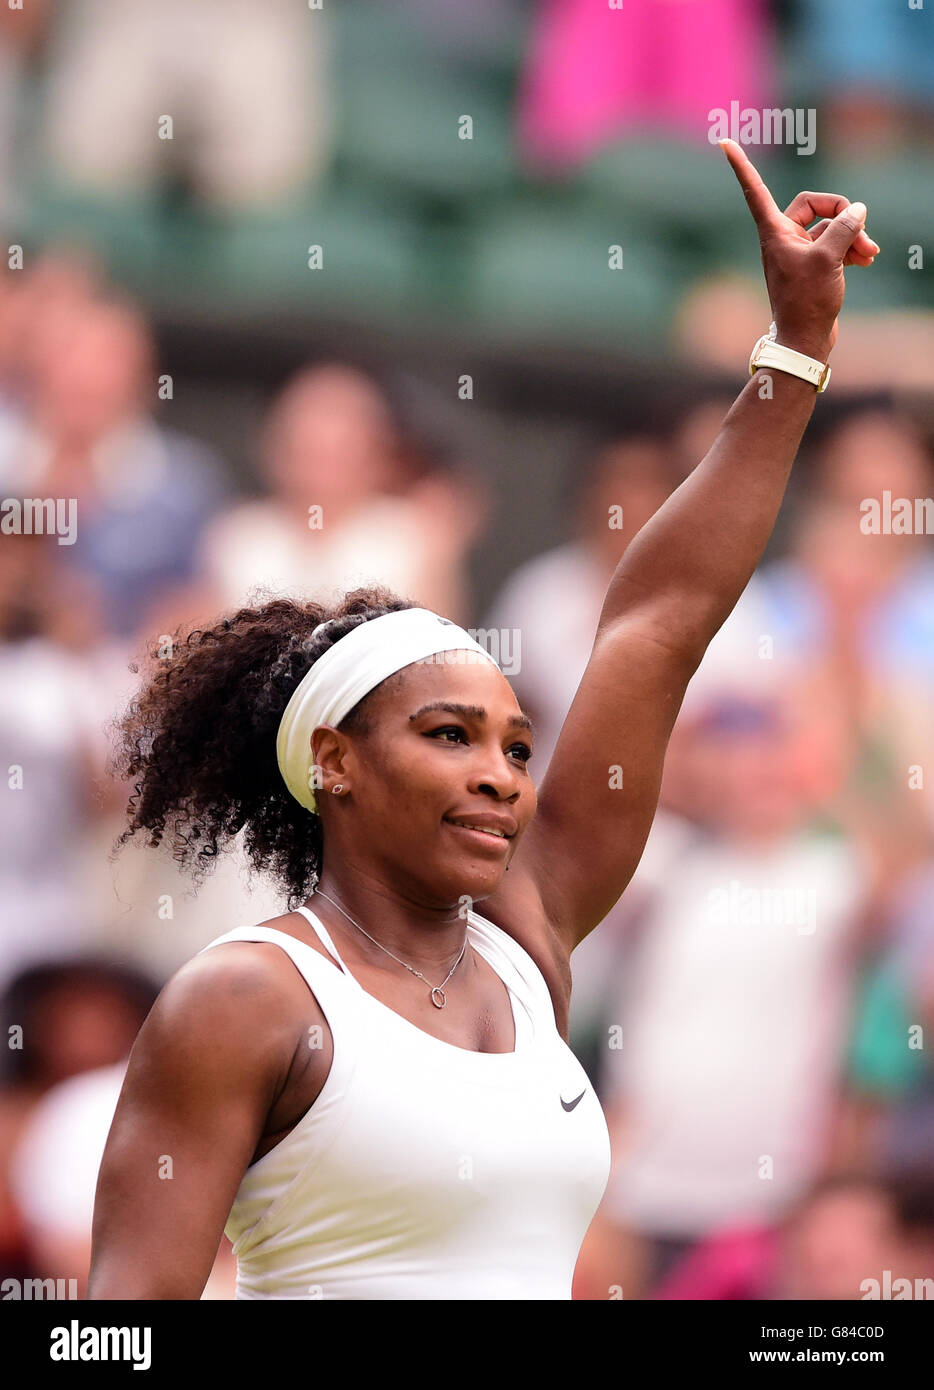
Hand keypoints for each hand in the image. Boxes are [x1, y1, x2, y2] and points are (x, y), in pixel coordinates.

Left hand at [720, 138, 878, 358]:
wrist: (806, 339)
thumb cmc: (808, 301)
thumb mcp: (830, 258)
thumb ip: (845, 227)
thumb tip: (857, 209)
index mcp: (774, 232)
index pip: (755, 189)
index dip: (741, 166)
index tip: (723, 143)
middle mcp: (783, 238)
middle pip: (816, 206)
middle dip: (844, 216)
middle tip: (864, 235)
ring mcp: (798, 251)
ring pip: (831, 228)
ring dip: (853, 235)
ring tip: (870, 253)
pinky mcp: (813, 264)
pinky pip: (834, 243)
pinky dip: (850, 247)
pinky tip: (866, 259)